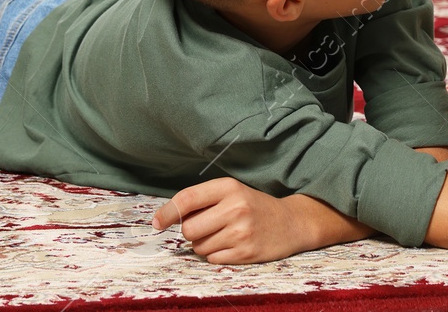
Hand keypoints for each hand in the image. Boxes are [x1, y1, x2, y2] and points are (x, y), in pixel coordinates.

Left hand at [151, 177, 313, 264]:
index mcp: (229, 187)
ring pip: (199, 247)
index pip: (187, 199)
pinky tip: (232, 246)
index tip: (156, 223)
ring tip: (224, 236)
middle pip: (189, 229)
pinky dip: (216, 255)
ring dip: (204, 245)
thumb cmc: (254, 206)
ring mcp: (242, 232)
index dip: (166, 213)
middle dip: (191, 232)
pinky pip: (213, 259)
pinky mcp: (246, 253)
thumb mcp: (232, 192)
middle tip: (207, 228)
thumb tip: (166, 218)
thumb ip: (203, 200)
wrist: (292, 223)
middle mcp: (235, 208)